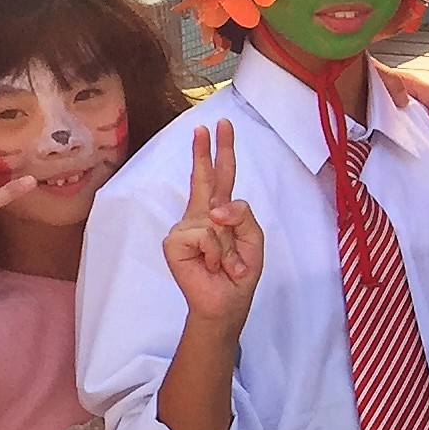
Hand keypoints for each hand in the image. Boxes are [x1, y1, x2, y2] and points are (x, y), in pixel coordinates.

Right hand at [160, 121, 264, 331]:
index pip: (221, 176)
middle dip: (206, 150)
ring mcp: (185, 226)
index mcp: (221, 211)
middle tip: (204, 125)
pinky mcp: (174, 241)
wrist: (226, 303)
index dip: (221, 151)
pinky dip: (214, 252)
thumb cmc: (239, 273)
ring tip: (224, 264)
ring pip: (216, 220)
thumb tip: (216, 209)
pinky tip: (209, 265)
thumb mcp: (254, 240)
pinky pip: (203, 234)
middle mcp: (201, 214)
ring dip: (227, 247)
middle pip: (204, 177)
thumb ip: (243, 216)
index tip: (219, 126)